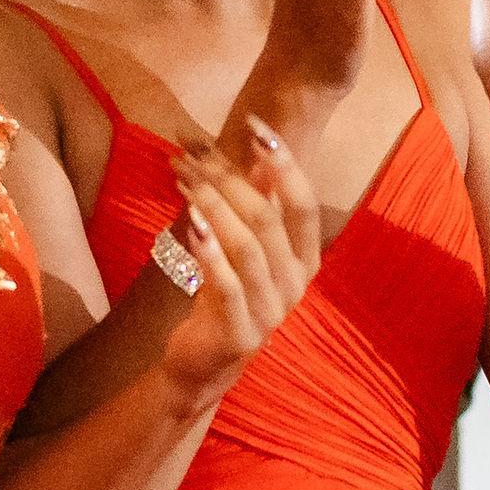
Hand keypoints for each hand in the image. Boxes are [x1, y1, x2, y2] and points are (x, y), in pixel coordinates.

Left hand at [157, 121, 323, 398]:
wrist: (204, 362)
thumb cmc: (225, 294)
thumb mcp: (245, 247)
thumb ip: (258, 204)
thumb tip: (258, 150)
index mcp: (305, 259)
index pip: (304, 203)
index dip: (284, 163)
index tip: (256, 127)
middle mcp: (296, 284)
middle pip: (268, 219)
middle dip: (229, 178)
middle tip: (193, 153)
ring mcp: (271, 311)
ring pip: (247, 246)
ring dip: (213, 205)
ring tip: (184, 178)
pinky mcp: (240, 331)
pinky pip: (227, 284)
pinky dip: (208, 251)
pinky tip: (189, 223)